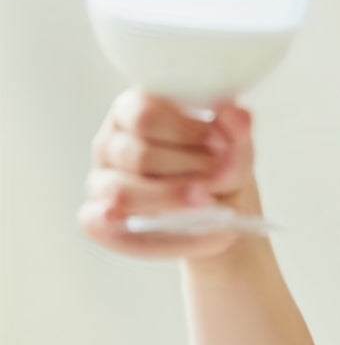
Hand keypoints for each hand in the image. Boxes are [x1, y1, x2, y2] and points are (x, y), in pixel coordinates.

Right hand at [79, 90, 258, 259]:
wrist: (222, 214)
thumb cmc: (218, 171)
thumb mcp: (235, 149)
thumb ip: (236, 132)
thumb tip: (237, 115)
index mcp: (133, 112)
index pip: (144, 114)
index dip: (186, 132)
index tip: (220, 146)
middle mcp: (110, 145)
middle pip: (139, 156)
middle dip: (186, 171)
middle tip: (218, 181)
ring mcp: (101, 183)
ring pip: (122, 193)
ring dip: (171, 202)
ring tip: (208, 206)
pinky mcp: (99, 220)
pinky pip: (108, 227)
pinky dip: (144, 231)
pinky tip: (165, 227)